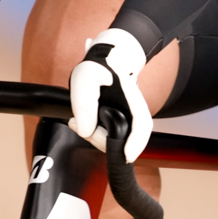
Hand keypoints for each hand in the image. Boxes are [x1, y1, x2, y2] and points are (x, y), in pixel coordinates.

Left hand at [67, 28, 151, 159]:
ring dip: (94, 137)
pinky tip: (81, 124)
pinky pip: (109, 138)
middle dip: (99, 140)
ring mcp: (128, 120)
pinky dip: (94, 135)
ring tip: (76, 121)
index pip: (141, 124)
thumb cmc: (99, 68)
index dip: (137, 142)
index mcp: (132, 99)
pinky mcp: (119, 124)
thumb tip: (85, 130)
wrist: (108, 62)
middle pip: (125, 139)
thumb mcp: (85, 78)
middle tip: (77, 125)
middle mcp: (134, 113)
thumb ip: (84, 102)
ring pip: (116, 141)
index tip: (127, 155)